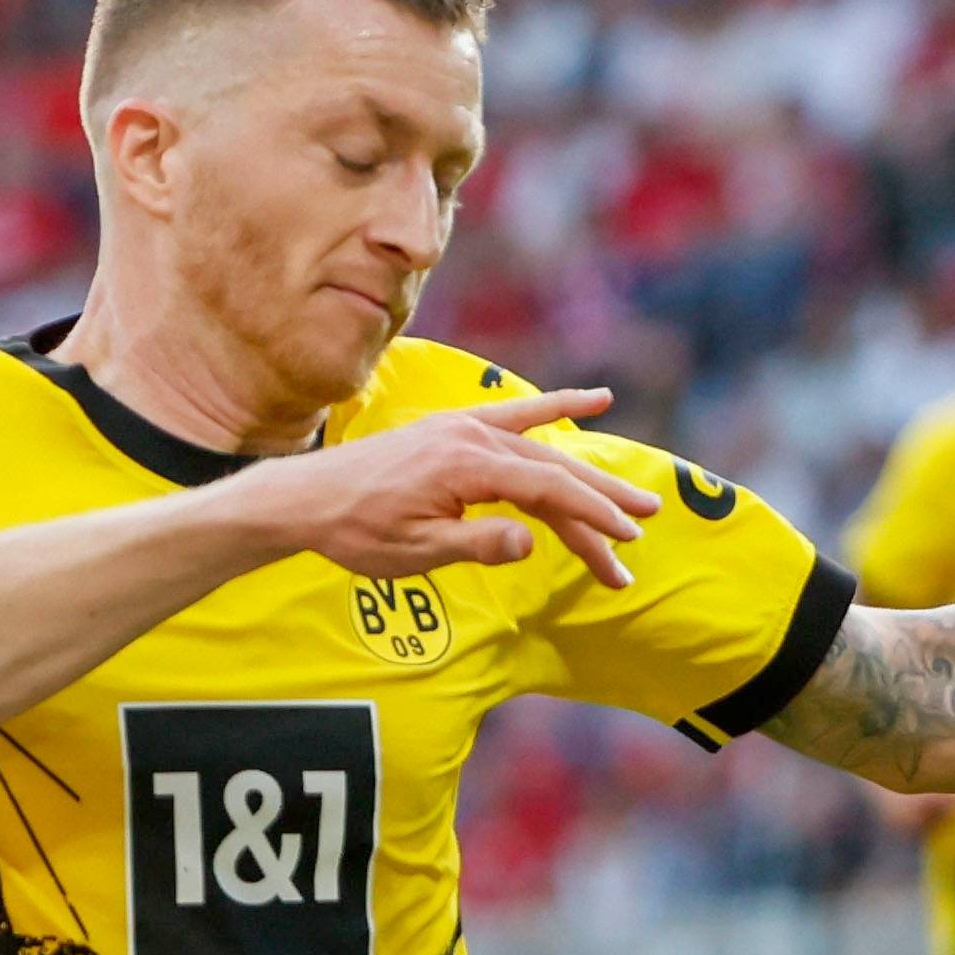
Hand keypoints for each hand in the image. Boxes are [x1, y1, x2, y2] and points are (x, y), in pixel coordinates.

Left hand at [234, 390, 667, 589]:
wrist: (308, 498)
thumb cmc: (357, 531)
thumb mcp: (414, 552)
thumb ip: (476, 545)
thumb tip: (530, 542)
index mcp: (464, 465)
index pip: (546, 489)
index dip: (590, 516)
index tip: (624, 541)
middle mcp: (470, 436)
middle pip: (553, 468)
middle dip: (602, 499)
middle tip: (646, 524)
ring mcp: (464, 427)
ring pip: (542, 450)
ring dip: (587, 475)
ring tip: (633, 498)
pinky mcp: (456, 429)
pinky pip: (518, 416)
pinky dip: (557, 408)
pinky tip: (595, 401)